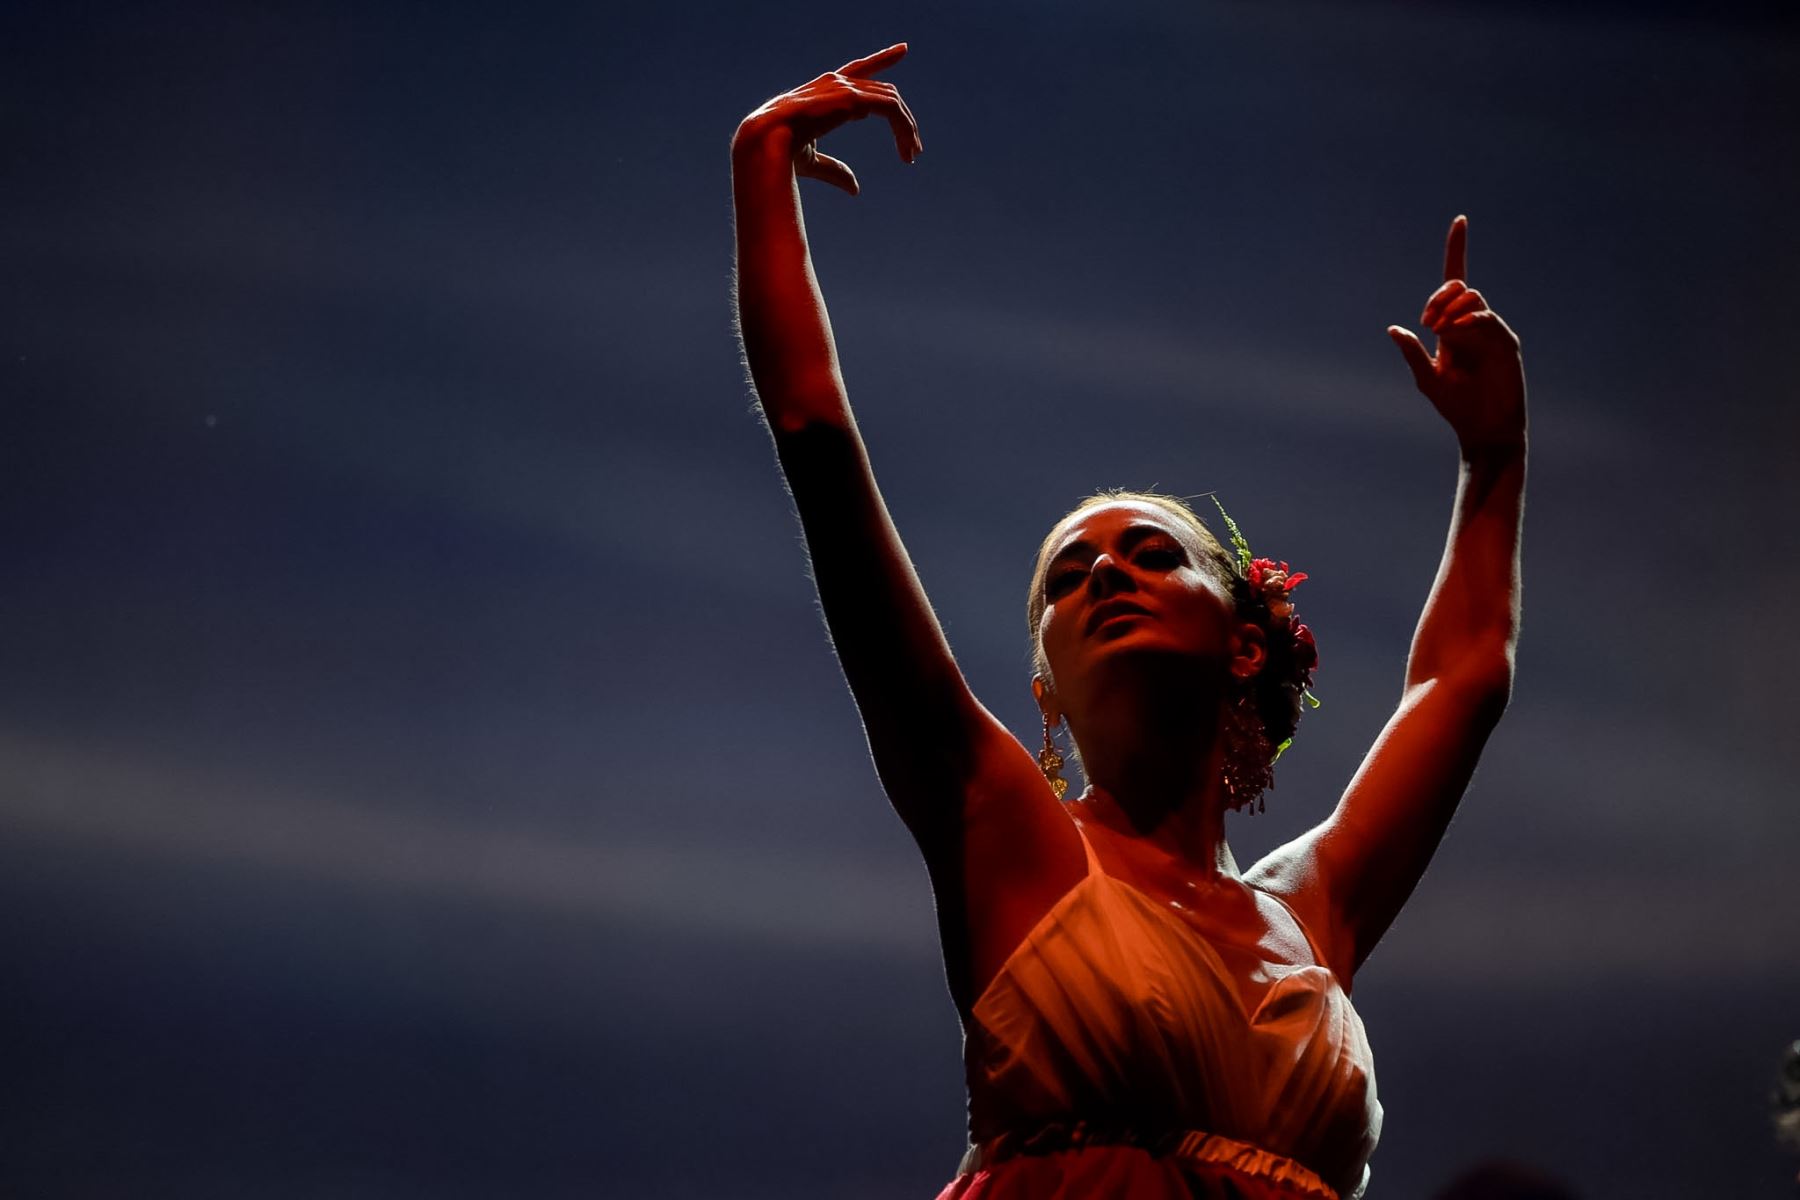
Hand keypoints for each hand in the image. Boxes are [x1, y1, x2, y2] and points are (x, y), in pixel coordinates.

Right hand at [733, 43, 922, 194]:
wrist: (766, 144)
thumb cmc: (781, 152)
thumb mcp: (814, 162)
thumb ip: (836, 170)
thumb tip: (856, 189)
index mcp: (827, 92)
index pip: (860, 70)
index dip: (881, 60)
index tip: (902, 50)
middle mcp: (837, 83)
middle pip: (884, 94)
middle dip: (903, 121)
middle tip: (914, 151)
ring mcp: (844, 87)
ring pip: (891, 101)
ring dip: (906, 129)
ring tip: (912, 155)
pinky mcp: (852, 97)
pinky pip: (889, 108)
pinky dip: (902, 127)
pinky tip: (907, 148)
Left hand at [1387, 216, 1525, 454]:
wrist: (1484, 428)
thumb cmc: (1456, 406)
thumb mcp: (1427, 379)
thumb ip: (1412, 353)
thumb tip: (1394, 328)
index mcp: (1451, 327)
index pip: (1455, 281)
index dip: (1457, 249)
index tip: (1460, 219)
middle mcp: (1472, 323)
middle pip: (1459, 286)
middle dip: (1439, 297)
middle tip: (1429, 324)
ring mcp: (1491, 331)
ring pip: (1472, 298)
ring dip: (1451, 310)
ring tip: (1442, 334)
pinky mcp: (1506, 342)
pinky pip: (1485, 318)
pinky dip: (1468, 321)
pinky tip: (1456, 334)